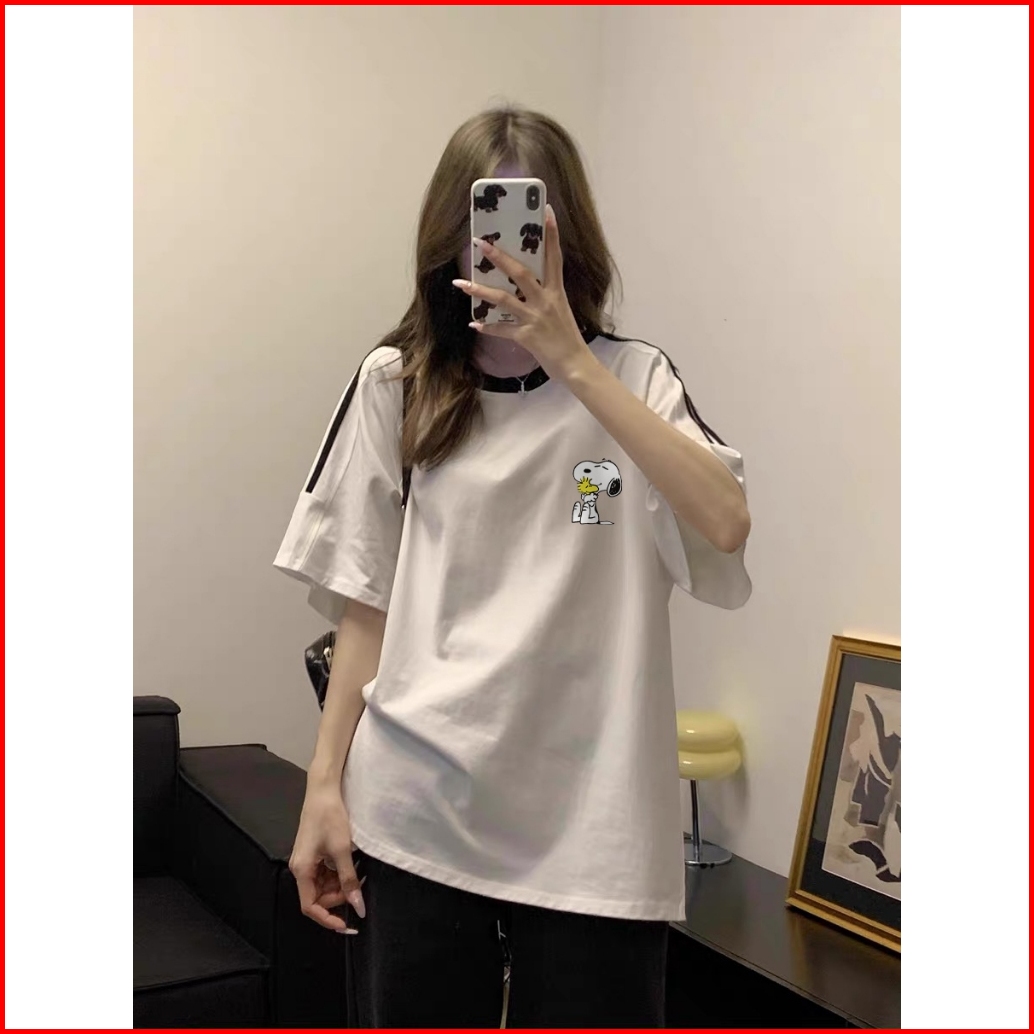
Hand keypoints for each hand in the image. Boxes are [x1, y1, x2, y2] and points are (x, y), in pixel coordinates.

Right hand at [289, 785, 365, 933]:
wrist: (324, 790)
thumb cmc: (330, 817)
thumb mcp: (342, 850)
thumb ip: (349, 880)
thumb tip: (358, 907)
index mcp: (301, 870)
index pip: (310, 907)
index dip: (328, 918)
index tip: (347, 925)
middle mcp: (301, 868)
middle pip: (318, 897)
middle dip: (339, 897)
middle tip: (360, 887)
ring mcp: (307, 861)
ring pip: (324, 886)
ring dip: (341, 885)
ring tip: (359, 872)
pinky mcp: (314, 854)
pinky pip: (326, 873)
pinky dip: (340, 874)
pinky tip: (352, 864)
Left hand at [453, 203, 597, 383]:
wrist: (576, 365)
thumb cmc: (569, 338)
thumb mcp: (562, 311)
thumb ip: (546, 297)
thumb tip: (530, 288)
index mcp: (557, 292)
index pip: (555, 257)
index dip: (551, 234)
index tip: (546, 211)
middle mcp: (545, 301)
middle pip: (521, 273)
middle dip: (499, 257)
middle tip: (481, 243)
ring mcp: (535, 318)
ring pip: (503, 300)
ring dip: (479, 290)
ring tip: (461, 283)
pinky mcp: (526, 336)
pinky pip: (502, 329)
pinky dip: (487, 327)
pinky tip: (474, 324)